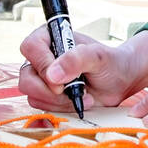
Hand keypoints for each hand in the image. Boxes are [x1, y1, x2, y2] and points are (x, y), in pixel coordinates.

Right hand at [18, 27, 147, 112]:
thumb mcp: (98, 57)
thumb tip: (52, 75)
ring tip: (83, 97)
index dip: (43, 66)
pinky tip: (78, 104)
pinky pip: (42, 108)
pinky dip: (60, 110)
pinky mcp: (46, 96)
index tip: (62, 82)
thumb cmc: (110, 62)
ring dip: (58, 102)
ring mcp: (42, 78)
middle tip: (74, 93)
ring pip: (33, 95)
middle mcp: (41, 57)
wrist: (120, 81)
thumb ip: (76, 60)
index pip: (31, 48)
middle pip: (27, 78)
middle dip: (51, 92)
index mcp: (49, 37)